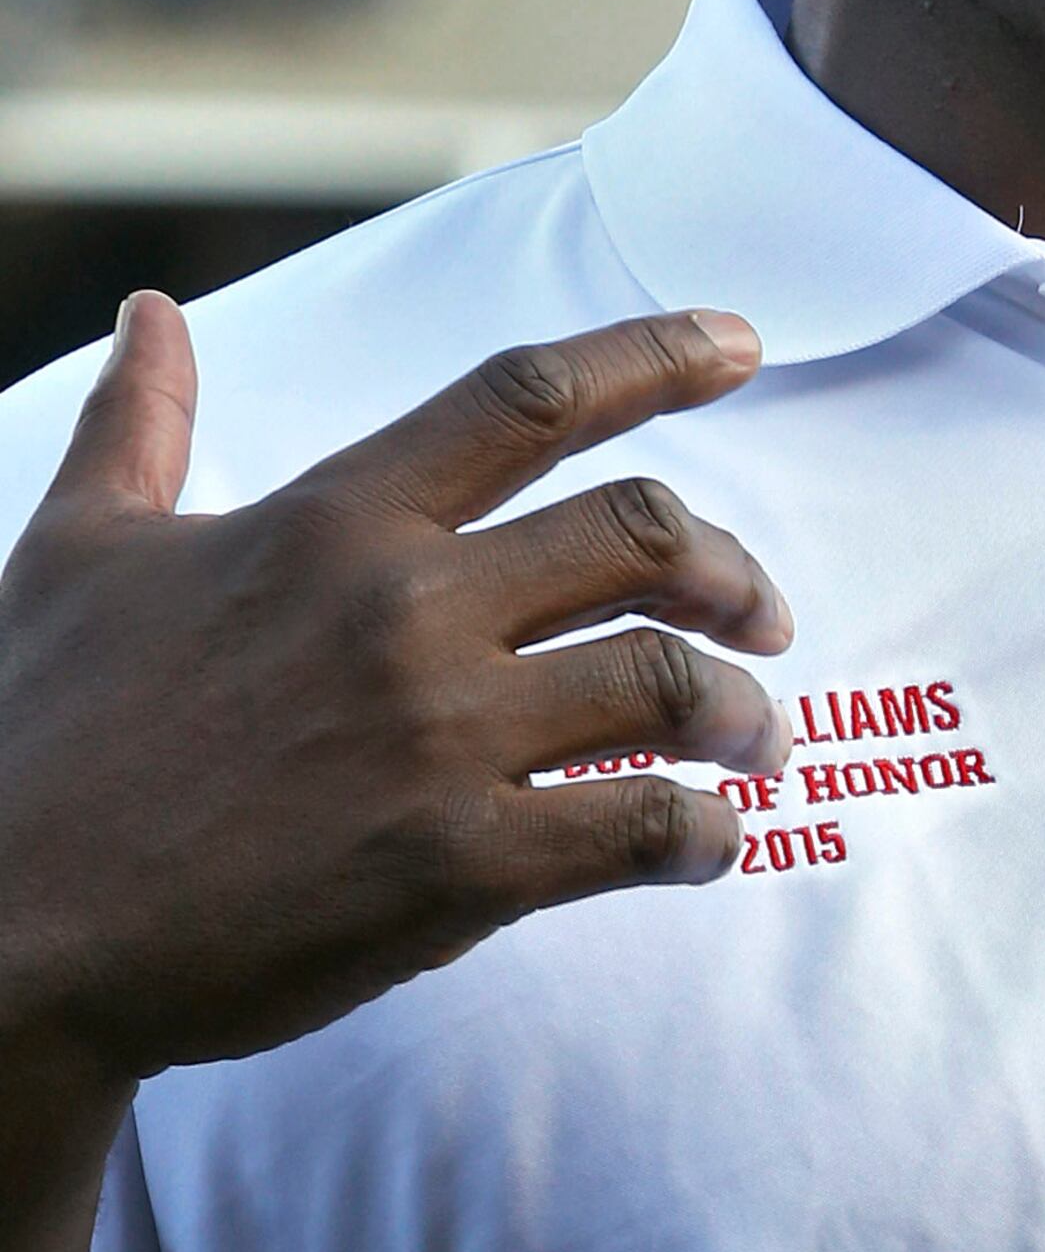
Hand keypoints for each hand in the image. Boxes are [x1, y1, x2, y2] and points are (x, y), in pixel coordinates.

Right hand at [0, 297, 793, 1103]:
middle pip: (641, 532)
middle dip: (731, 569)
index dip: (654, 355)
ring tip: (754, 740)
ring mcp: (439, 739)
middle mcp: (404, 609)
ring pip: (669, 681)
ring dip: (741, 708)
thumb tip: (151, 315)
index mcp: (332, 520)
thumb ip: (141, 428)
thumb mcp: (79, 553)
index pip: (530, 399)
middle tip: (761, 614)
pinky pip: (643, 828)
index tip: (741, 342)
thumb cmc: (40, 740)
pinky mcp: (459, 867)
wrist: (12, 936)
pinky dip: (703, 832)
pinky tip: (704, 841)